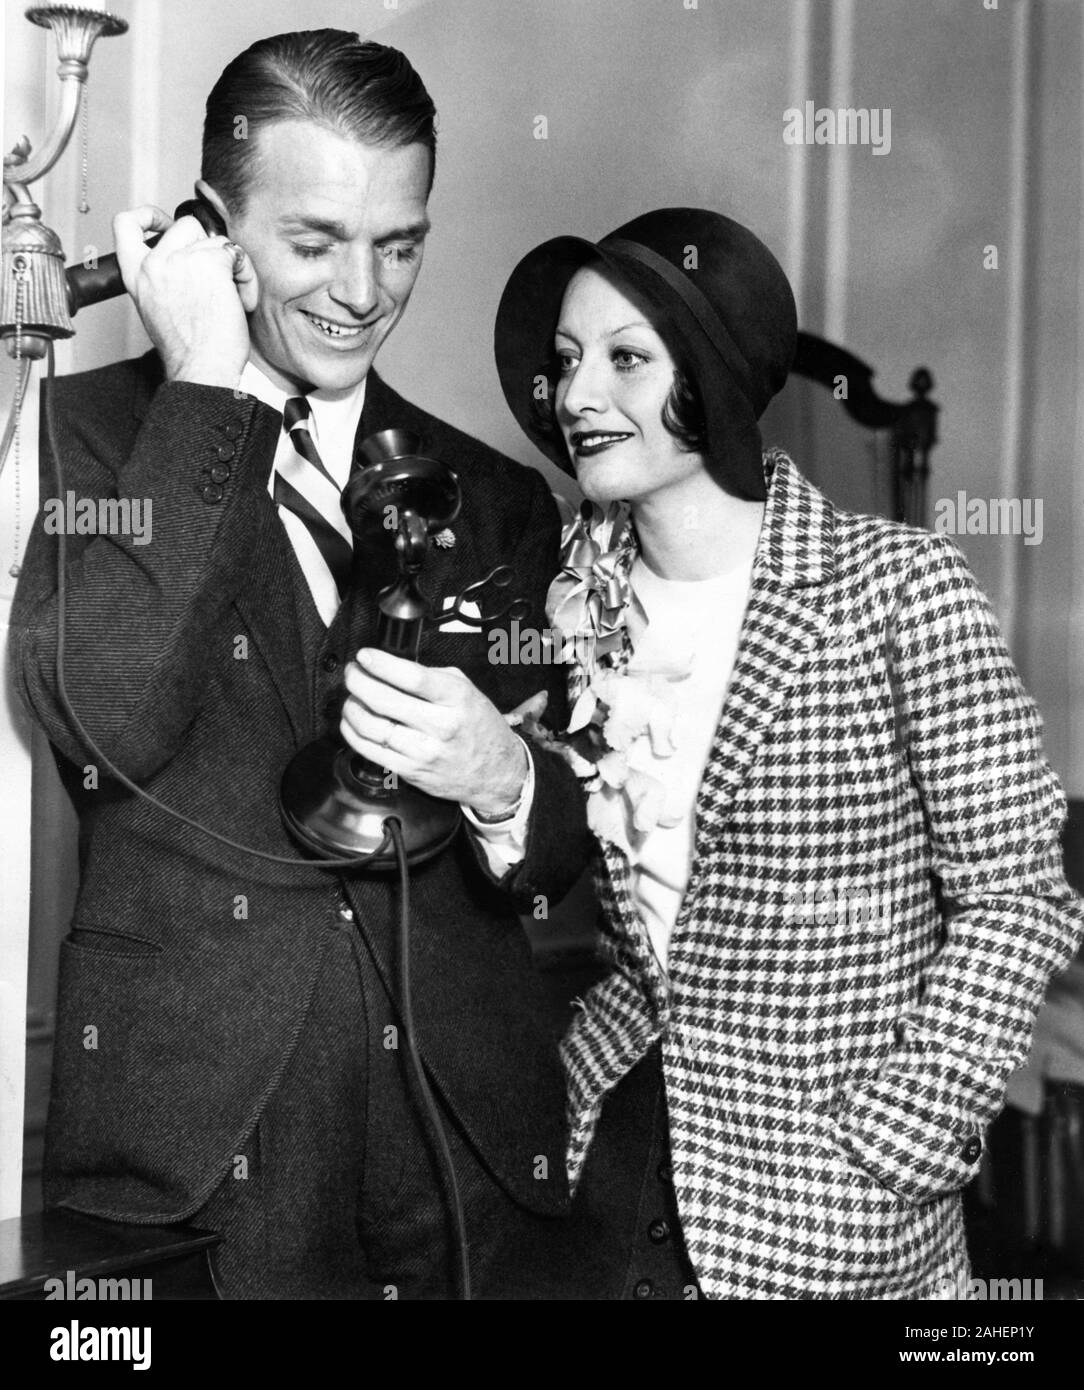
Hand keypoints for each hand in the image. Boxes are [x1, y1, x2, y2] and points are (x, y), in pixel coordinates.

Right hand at [113, 205, 258, 387]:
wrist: (201, 370)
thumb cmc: (189, 351)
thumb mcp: (159, 309)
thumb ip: (163, 278)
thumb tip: (185, 258)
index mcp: (136, 276)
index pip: (125, 225)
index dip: (145, 215)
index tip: (163, 224)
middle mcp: (154, 264)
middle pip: (184, 226)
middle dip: (206, 247)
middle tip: (216, 278)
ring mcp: (181, 261)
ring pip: (214, 239)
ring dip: (230, 265)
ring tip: (231, 298)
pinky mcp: (210, 263)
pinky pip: (236, 254)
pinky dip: (246, 276)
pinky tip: (242, 301)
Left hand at [341, 649, 528, 813]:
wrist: (496, 773)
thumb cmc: (480, 728)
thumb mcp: (467, 691)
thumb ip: (434, 676)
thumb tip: (394, 667)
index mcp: (456, 699)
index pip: (412, 677)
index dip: (381, 664)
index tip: (366, 656)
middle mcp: (440, 726)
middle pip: (384, 700)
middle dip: (358, 681)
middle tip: (353, 673)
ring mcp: (424, 751)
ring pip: (371, 727)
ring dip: (352, 707)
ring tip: (352, 697)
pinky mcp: (411, 771)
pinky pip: (370, 751)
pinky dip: (353, 733)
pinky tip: (352, 722)